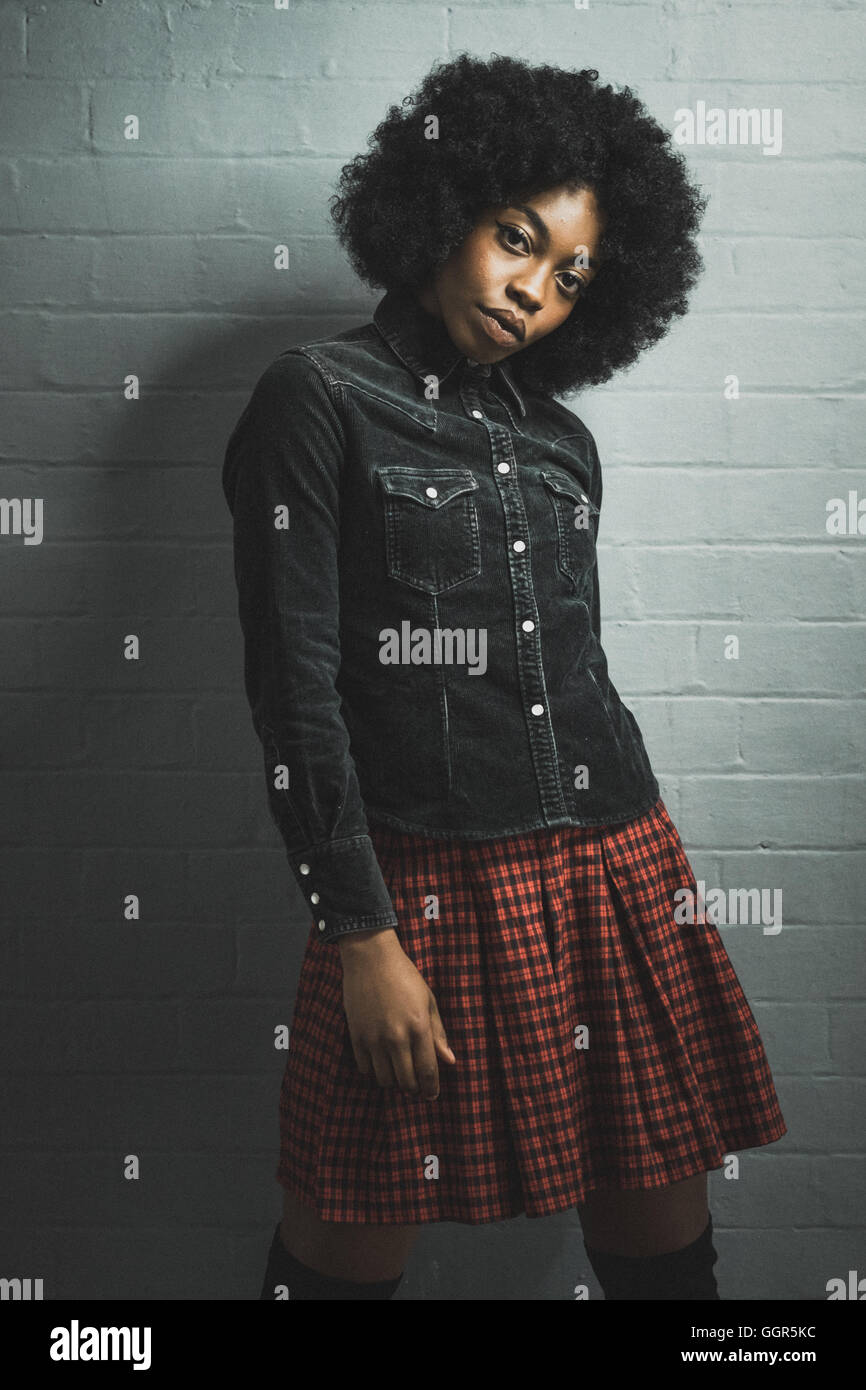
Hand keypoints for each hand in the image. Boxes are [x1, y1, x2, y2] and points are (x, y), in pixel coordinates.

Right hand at [338, 928, 455, 1097]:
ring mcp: (374, 1038)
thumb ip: (438, 1033)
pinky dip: (373, 1070)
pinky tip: (380, 1061)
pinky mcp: (356, 1035)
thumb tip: (449, 1060)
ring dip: (393, 1081)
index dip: (431, 1088)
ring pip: (384, 1079)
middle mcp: (396, 1037)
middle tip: (416, 1086)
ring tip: (398, 1074)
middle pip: (406, 1081)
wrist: (371, 958)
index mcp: (419, 1027)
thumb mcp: (428, 1001)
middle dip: (413, 1088)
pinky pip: (364, 1067)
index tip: (432, 1095)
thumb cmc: (405, 976)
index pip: (427, 1071)